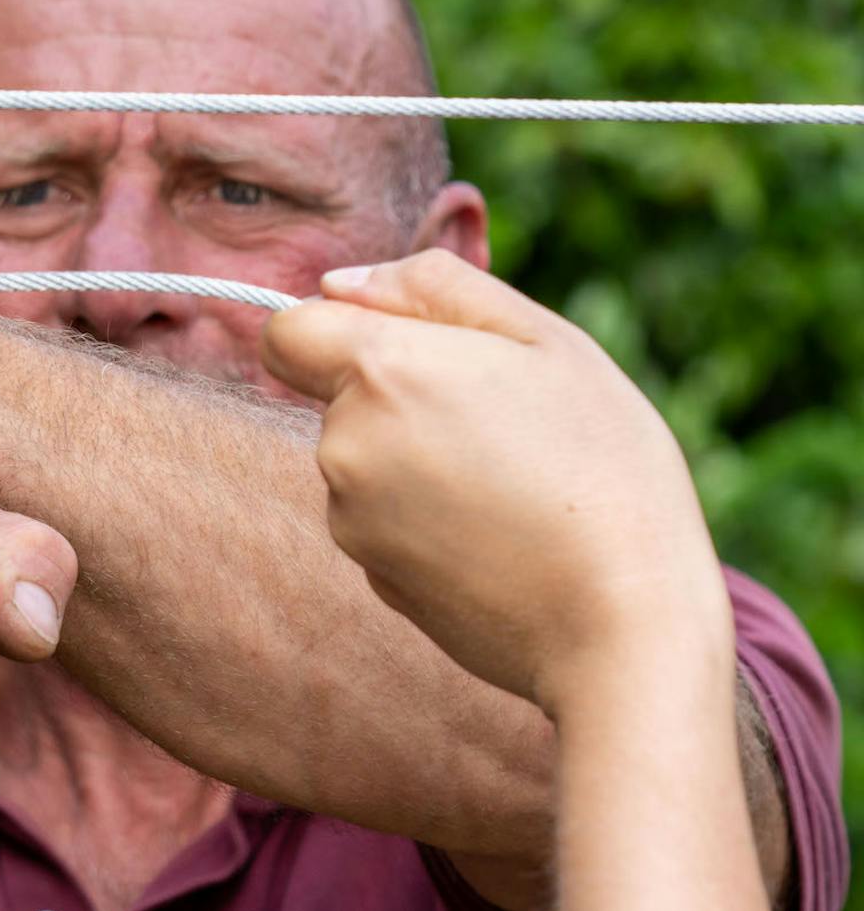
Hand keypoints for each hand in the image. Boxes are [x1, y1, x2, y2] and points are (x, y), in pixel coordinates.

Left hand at [259, 250, 731, 714]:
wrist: (626, 627)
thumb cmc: (603, 467)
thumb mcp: (544, 340)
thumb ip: (431, 288)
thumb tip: (338, 283)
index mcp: (379, 368)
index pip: (286, 330)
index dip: (337, 328)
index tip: (409, 349)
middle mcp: (342, 443)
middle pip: (335, 395)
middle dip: (398, 395)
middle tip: (502, 423)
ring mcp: (349, 518)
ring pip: (361, 459)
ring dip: (413, 458)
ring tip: (510, 485)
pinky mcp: (370, 576)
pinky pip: (381, 521)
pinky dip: (424, 519)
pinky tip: (497, 536)